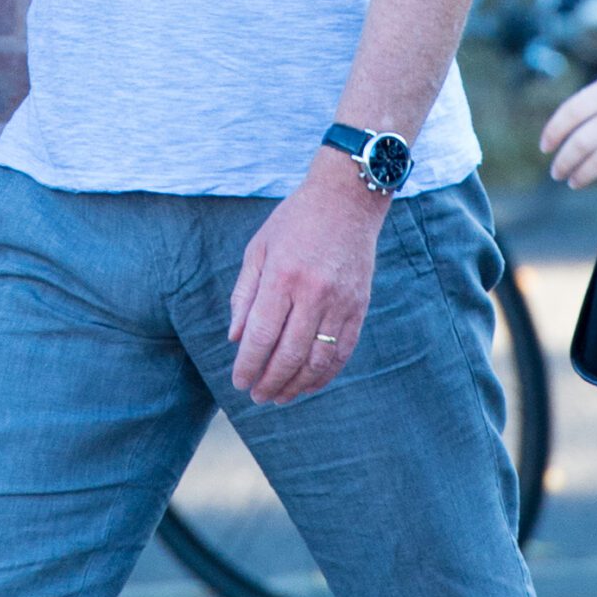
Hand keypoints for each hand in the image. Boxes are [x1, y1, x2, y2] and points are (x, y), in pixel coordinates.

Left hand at [228, 163, 383, 405]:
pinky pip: (343, 351)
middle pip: (289, 353)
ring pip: (319, 359)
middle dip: (270, 381)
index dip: (249, 364)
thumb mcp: (258, 249)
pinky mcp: (360, 306)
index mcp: (282, 277)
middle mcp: (314, 293)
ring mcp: (341, 302)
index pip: (262, 334)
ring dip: (297, 385)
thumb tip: (236, 339)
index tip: (238, 382)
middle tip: (256, 396)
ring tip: (279, 397)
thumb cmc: (294, 222)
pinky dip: (325, 374)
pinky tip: (309, 383)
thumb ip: (244, 295)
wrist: (347, 200)